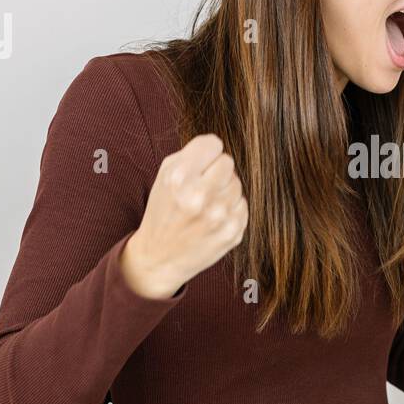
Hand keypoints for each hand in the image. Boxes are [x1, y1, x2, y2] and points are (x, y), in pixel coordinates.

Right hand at [120, 134, 248, 299]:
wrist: (160, 258)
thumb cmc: (163, 211)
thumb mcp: (165, 176)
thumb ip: (192, 154)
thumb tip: (219, 146)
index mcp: (179, 178)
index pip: (214, 144)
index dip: (206, 153)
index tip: (199, 165)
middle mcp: (200, 197)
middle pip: (228, 162)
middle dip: (215, 171)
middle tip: (202, 186)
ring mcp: (219, 217)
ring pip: (237, 183)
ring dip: (224, 190)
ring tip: (206, 204)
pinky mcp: (233, 233)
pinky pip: (243, 204)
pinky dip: (230, 209)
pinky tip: (213, 218)